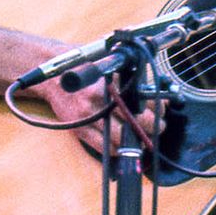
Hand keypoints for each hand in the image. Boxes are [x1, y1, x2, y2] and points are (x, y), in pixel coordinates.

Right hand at [38, 77, 165, 156]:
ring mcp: (88, 115)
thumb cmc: (84, 68)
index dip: (157, 107)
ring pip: (122, 138)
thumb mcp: (108, 65)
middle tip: (159, 125)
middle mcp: (100, 98)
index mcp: (110, 80)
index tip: (162, 109)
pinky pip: (104, 147)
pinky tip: (123, 143)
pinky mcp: (79, 129)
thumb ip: (130, 76)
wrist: (53, 77)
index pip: (142, 98)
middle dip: (152, 125)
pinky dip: (118, 149)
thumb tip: (156, 92)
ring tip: (144, 136)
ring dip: (137, 141)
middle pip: (136, 120)